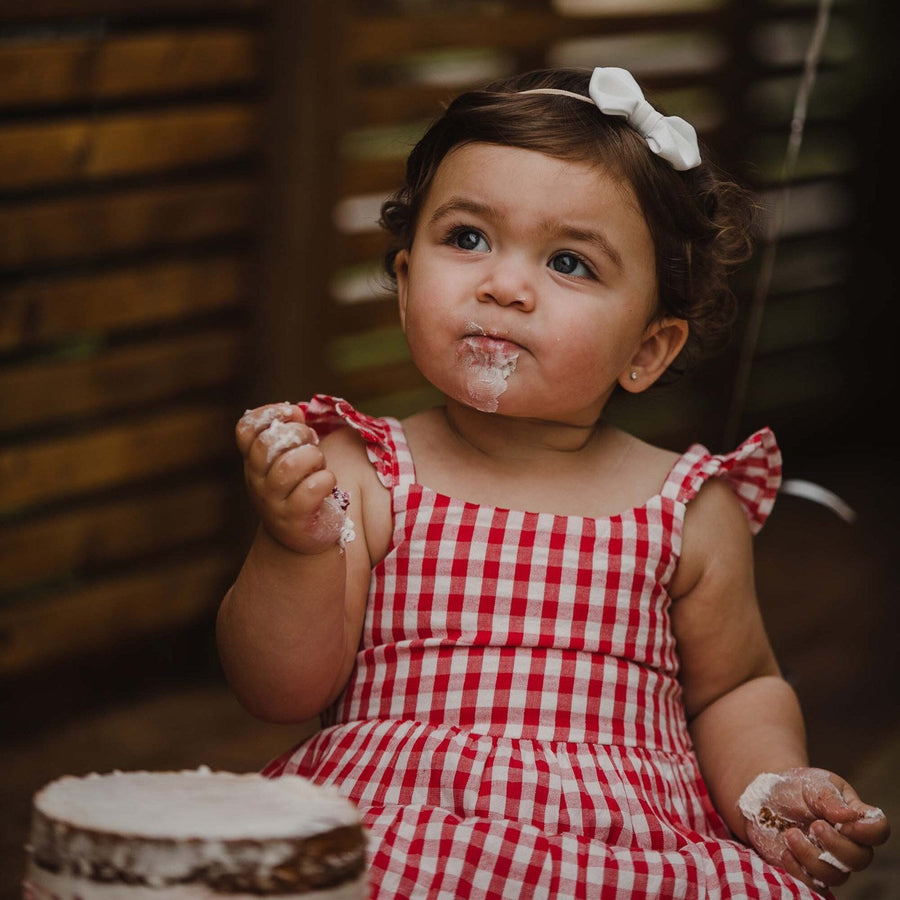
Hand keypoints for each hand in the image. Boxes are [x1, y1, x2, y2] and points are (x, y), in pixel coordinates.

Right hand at [236, 403, 345, 553]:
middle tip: (311, 443)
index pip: (245, 430)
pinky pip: (310, 490)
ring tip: (319, 465)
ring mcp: (273, 502)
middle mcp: (257, 481)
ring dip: (313, 458)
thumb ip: (290, 434)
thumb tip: (294, 410)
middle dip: (298, 435)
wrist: (301, 538)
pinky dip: (325, 480)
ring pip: (289, 465)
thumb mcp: (289, 459)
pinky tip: (327, 483)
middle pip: (268, 444)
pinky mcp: (294, 519)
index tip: (291, 414)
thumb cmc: (299, 490)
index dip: (268, 414)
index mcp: (254, 462)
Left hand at [739, 767, 889, 893]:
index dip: (869, 832)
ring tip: (790, 834)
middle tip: (814, 826)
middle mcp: (846, 843)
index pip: (878, 830)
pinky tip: (785, 852)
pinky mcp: (807, 872)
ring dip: (811, 857)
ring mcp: (828, 860)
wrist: (765, 798)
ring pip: (835, 876)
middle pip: (860, 859)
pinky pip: (813, 886)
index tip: (846, 824)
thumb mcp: (813, 783)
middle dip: (836, 845)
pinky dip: (799, 872)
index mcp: (853, 818)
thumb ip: (830, 797)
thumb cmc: (795, 787)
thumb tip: (848, 816)